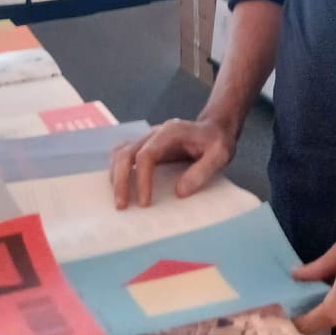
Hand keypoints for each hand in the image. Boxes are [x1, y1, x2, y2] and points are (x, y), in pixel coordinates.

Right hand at [109, 115, 238, 209]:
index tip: (145, 203)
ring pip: (119, 153)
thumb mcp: (220, 154)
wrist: (215, 128)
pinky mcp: (145, 146)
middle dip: (120, 180)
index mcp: (171, 132)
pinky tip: (122, 188)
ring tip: (120, 201)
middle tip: (122, 206)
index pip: (146, 154)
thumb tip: (179, 192)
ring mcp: (147, 138)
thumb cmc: (217, 141)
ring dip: (115, 176)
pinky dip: (118, 171)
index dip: (142, 179)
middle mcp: (154, 133)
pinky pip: (123, 155)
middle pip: (126, 152)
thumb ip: (202, 171)